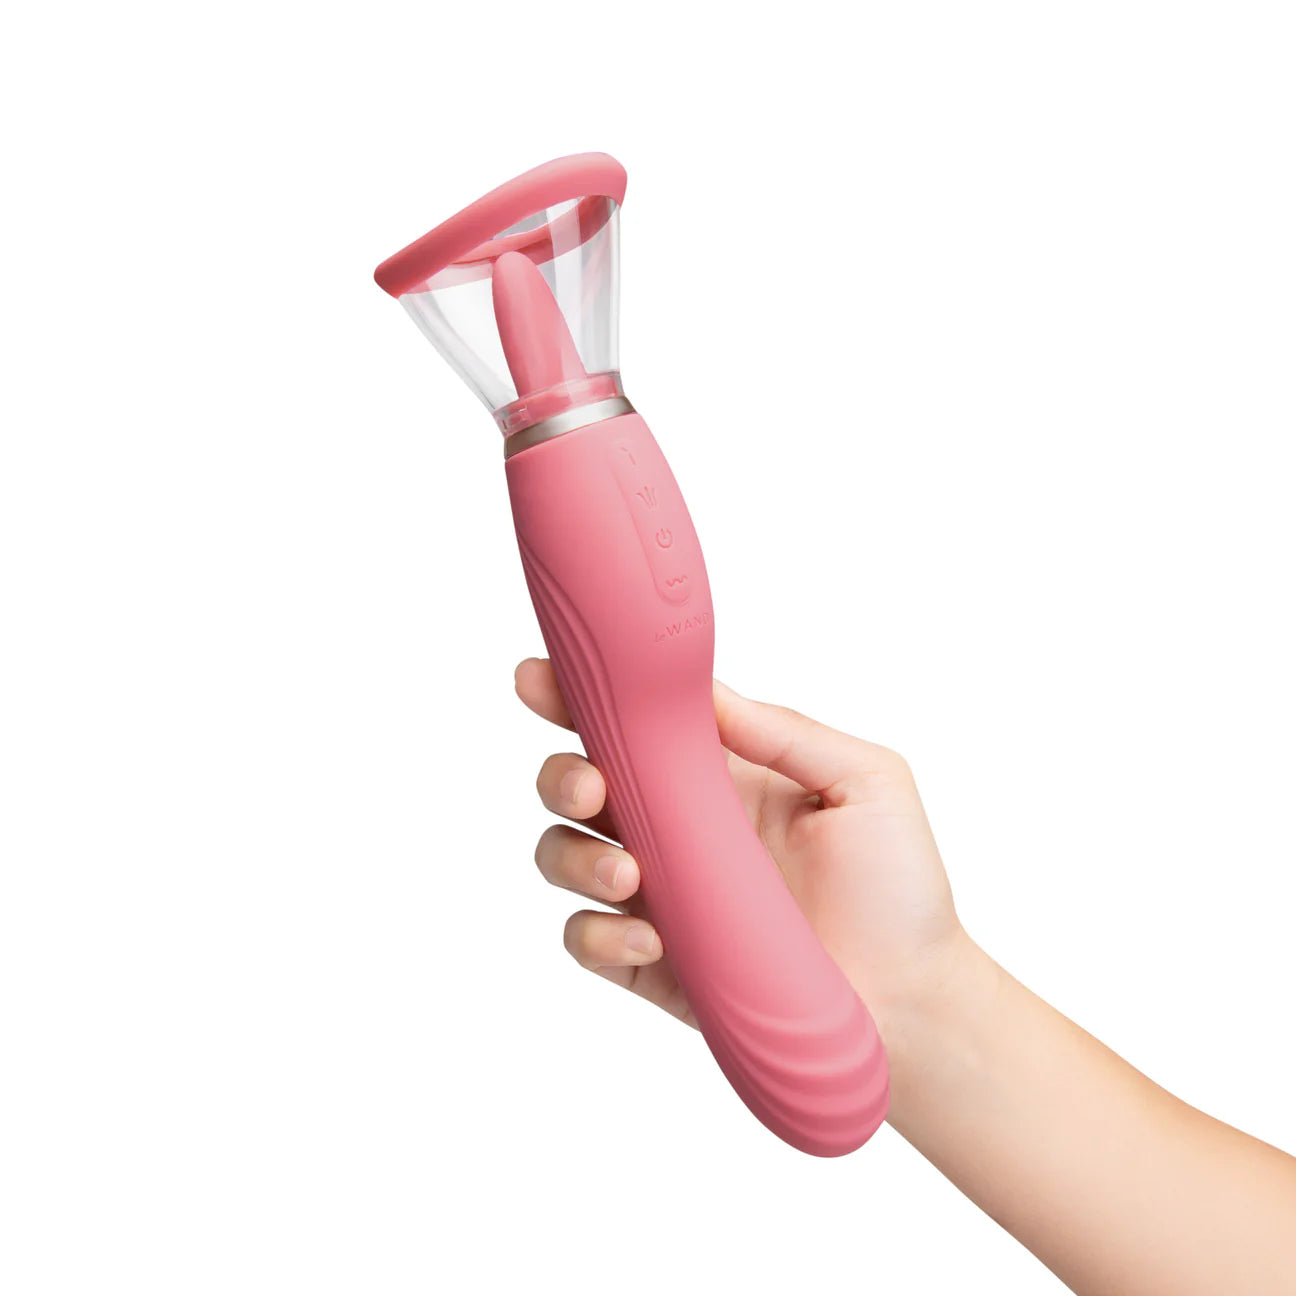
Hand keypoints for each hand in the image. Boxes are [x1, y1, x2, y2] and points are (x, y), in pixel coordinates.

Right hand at [515, 656, 969, 1047]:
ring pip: (564, 858)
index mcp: (715, 775)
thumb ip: (784, 730)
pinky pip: (587, 941)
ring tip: (628, 875)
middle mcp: (673, 829)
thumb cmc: (898, 887)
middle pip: (576, 786)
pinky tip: (649, 937)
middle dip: (560, 775)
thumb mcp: (864, 781)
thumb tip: (705, 690)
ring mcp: (659, 897)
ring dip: (573, 857)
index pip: (630, 724)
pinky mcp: (653, 964)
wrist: (914, 1000)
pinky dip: (597, 933)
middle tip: (591, 785)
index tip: (541, 679)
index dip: (575, 698)